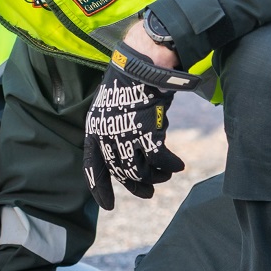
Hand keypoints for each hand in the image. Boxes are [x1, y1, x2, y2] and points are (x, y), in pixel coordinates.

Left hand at [83, 41, 185, 209]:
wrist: (142, 63)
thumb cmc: (129, 84)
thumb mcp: (110, 110)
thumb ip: (113, 134)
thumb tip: (125, 162)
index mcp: (93, 129)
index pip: (93, 167)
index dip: (100, 188)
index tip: (108, 206)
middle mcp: (106, 134)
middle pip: (121, 171)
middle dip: (136, 186)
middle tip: (148, 194)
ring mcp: (126, 133)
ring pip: (141, 169)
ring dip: (155, 175)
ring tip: (165, 174)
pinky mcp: (147, 131)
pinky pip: (159, 159)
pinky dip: (170, 165)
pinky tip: (178, 166)